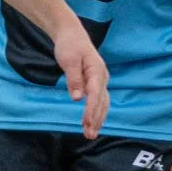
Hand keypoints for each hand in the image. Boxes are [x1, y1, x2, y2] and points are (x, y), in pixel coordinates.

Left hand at [52, 23, 109, 138]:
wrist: (72, 35)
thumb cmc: (70, 46)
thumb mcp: (69, 60)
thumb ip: (74, 79)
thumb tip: (77, 98)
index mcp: (97, 71)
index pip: (95, 94)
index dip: (91, 109)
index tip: (87, 123)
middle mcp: (102, 78)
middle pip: (102, 102)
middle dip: (96, 119)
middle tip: (89, 135)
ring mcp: (100, 81)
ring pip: (102, 103)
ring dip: (98, 119)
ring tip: (91, 134)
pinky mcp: (95, 83)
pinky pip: (99, 101)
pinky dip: (96, 113)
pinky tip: (91, 123)